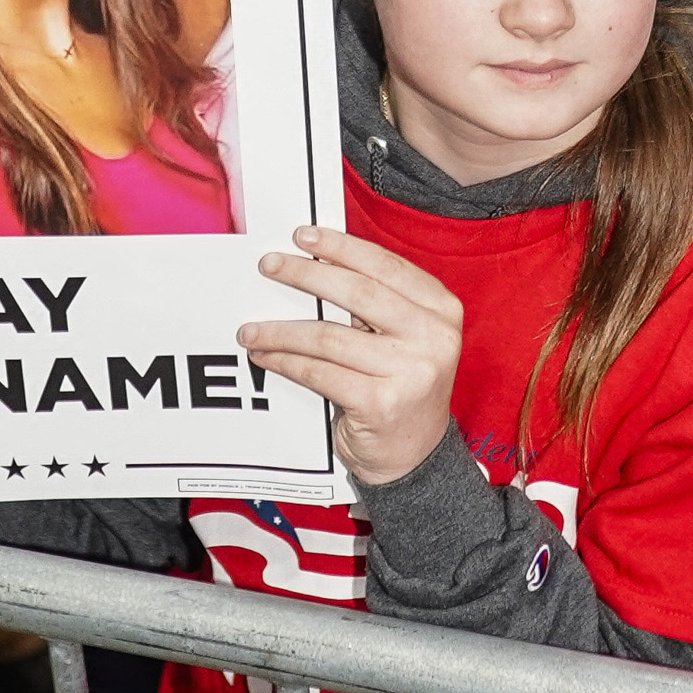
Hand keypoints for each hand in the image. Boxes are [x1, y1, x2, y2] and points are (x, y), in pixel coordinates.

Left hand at [239, 228, 462, 488]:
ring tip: (251, 328)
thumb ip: (378, 304)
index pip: (385, 265)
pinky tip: (266, 356)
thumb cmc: (401, 387)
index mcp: (442, 309)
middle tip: (269, 264)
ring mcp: (411, 372)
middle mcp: (434, 337)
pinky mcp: (381, 403)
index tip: (302, 235)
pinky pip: (319, 373)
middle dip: (305, 274)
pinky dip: (286, 362)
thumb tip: (313, 262)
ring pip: (329, 336)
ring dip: (282, 330)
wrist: (415, 456)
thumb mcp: (406, 338)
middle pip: (357, 292)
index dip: (341, 247)